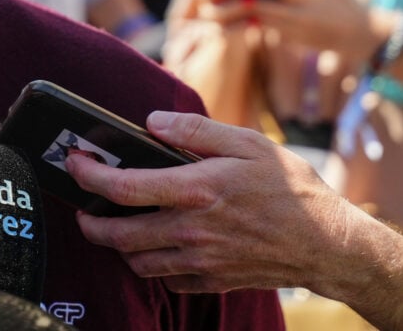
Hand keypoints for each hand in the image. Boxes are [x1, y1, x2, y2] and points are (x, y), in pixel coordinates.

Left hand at [65, 112, 350, 293]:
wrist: (329, 244)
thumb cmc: (290, 188)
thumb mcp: (247, 143)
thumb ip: (194, 129)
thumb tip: (151, 121)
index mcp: (197, 190)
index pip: (124, 188)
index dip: (89, 175)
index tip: (74, 163)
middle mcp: (193, 230)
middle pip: (119, 234)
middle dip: (89, 221)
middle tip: (81, 207)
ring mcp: (202, 260)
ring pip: (137, 262)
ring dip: (116, 245)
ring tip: (111, 226)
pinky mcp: (212, 280)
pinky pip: (166, 280)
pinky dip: (151, 265)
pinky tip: (152, 247)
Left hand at [240, 0, 380, 60]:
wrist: (357, 37)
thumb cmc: (345, 3)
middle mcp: (300, 15)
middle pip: (265, 7)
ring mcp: (295, 31)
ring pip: (262, 21)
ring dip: (244, 12)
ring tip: (226, 0)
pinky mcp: (292, 41)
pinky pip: (268, 31)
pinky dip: (254, 23)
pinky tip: (237, 15)